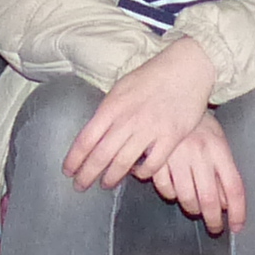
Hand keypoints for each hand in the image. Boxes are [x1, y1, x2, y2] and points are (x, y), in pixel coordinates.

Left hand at [63, 37, 218, 194]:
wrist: (186, 67)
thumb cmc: (152, 76)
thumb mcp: (122, 87)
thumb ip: (109, 110)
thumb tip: (95, 130)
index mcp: (112, 106)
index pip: (86, 139)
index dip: (74, 159)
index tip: (68, 171)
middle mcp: (128, 119)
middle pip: (101, 155)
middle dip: (87, 174)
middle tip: (80, 186)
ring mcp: (150, 129)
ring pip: (124, 163)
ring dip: (111, 177)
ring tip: (105, 184)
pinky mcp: (171, 137)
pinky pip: (153, 164)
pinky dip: (143, 173)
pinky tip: (138, 174)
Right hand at [147, 112, 246, 235]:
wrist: (170, 98)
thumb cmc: (199, 126)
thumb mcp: (218, 143)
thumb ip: (223, 173)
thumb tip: (226, 204)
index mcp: (219, 149)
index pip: (234, 187)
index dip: (238, 211)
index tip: (237, 226)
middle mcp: (200, 153)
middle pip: (209, 198)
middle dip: (213, 220)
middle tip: (215, 228)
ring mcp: (177, 156)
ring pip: (185, 197)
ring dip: (192, 208)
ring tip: (194, 208)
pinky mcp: (157, 157)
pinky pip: (165, 188)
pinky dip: (170, 195)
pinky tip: (173, 191)